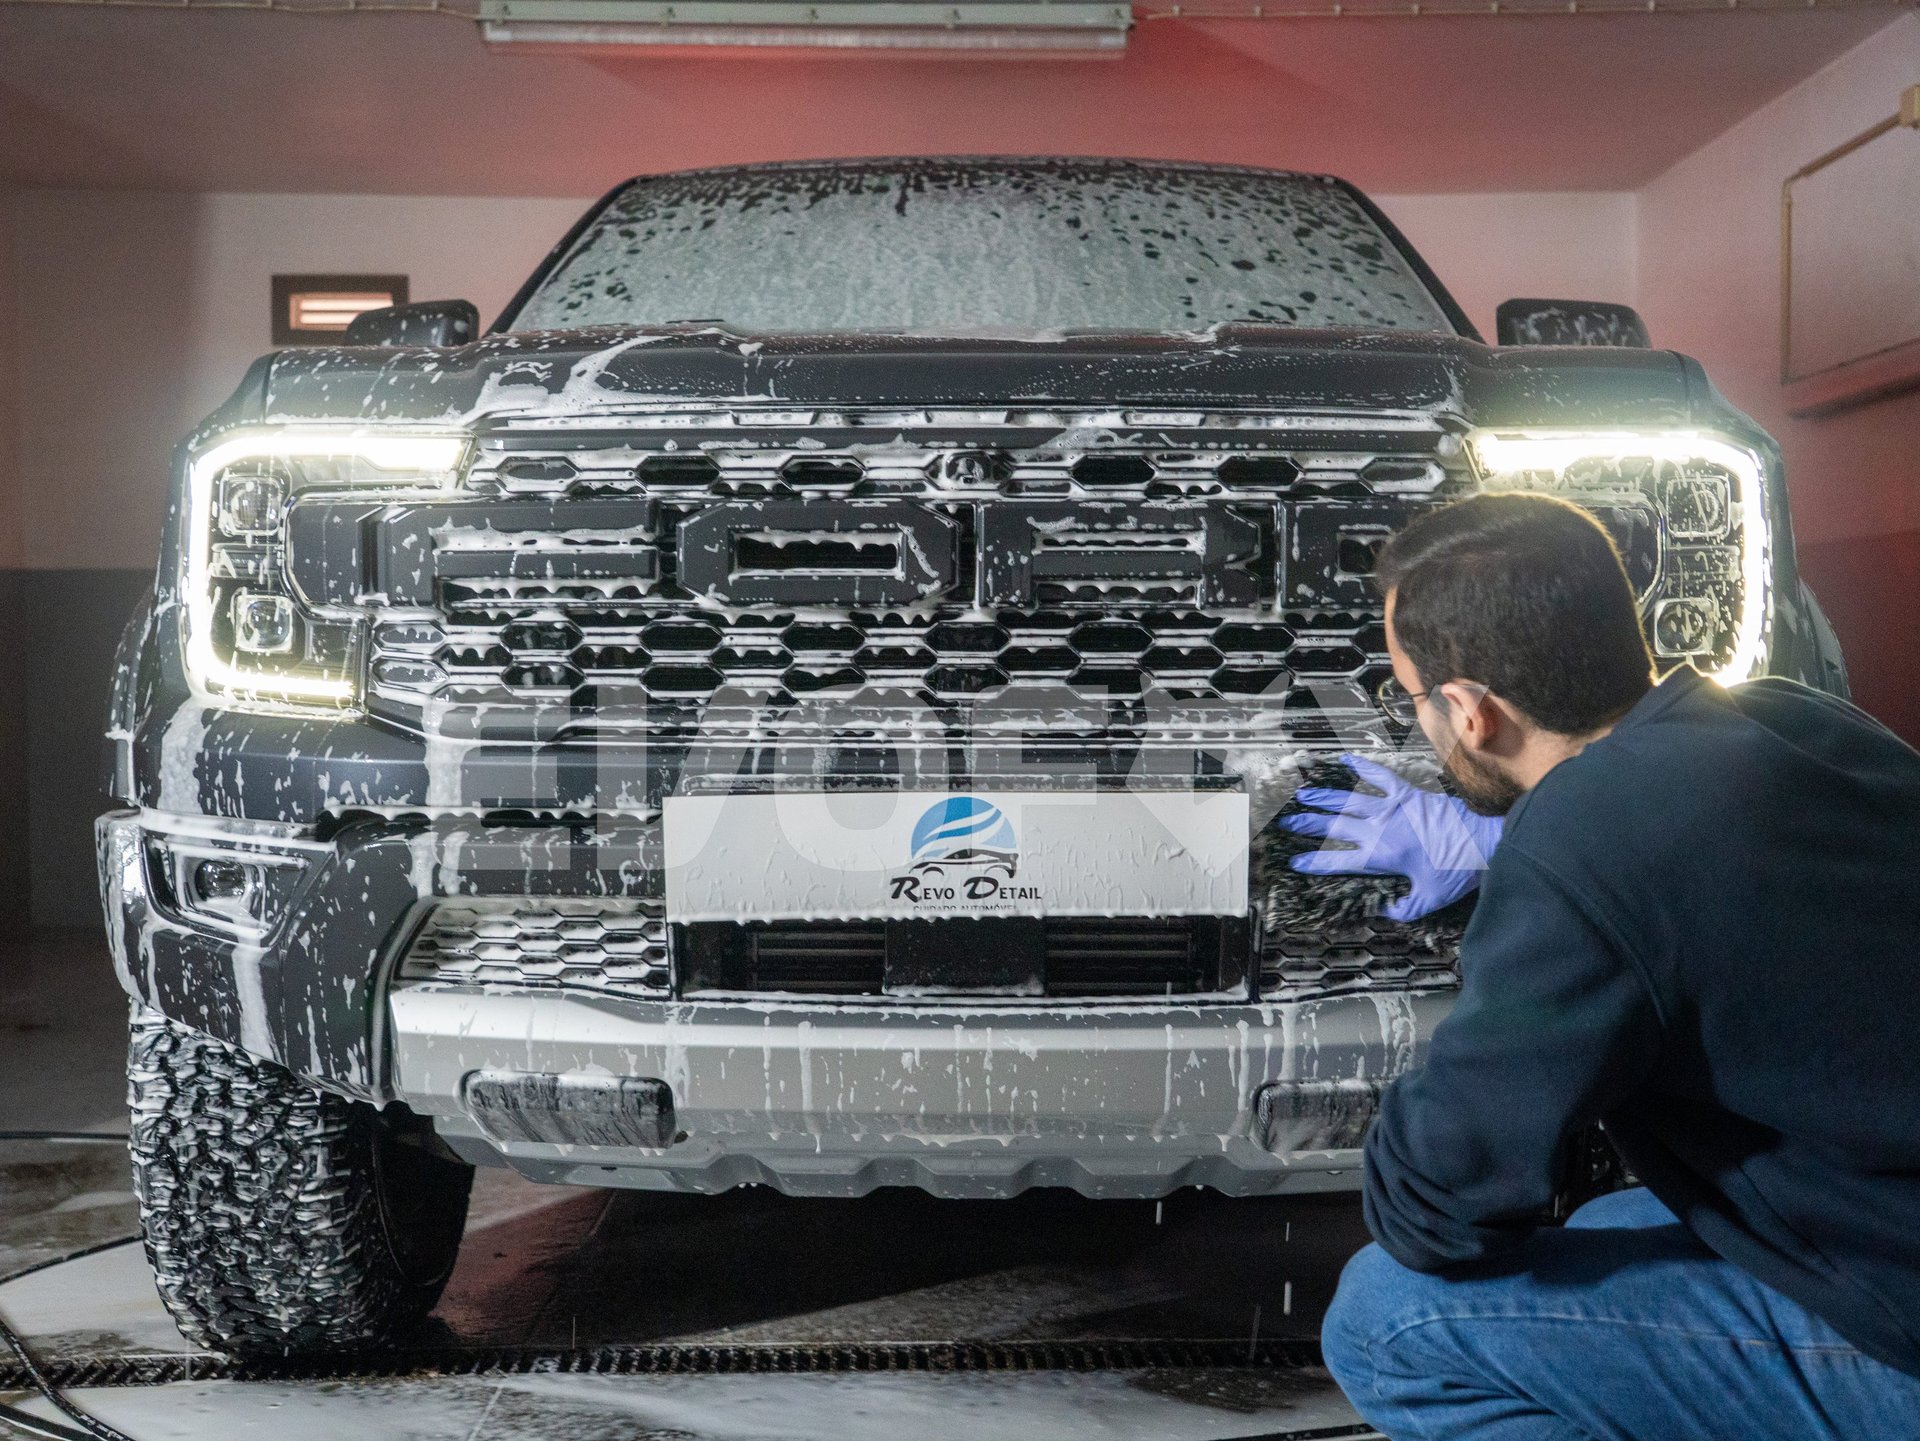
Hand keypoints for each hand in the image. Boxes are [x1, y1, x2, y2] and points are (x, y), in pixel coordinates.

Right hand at [1279, 753, 1502, 921]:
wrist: (1485, 840)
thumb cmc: (1459, 870)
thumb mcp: (1428, 899)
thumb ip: (1401, 907)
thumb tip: (1383, 910)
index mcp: (1381, 855)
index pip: (1338, 860)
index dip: (1314, 862)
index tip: (1296, 861)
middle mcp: (1380, 828)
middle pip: (1335, 826)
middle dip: (1308, 824)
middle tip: (1288, 822)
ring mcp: (1393, 807)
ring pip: (1350, 800)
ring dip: (1325, 797)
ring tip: (1304, 795)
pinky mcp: (1408, 793)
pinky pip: (1380, 776)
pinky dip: (1362, 767)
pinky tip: (1344, 761)